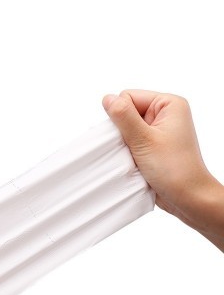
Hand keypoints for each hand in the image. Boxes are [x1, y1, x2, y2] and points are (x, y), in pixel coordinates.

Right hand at [103, 90, 223, 250]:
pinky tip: (135, 162)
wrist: (187, 197)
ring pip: (126, 129)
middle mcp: (164, 114)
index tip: (132, 136)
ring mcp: (158, 130)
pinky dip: (128, 152)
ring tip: (136, 157)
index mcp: (168, 104)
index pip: (128, 96)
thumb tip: (107, 98)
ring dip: (125, 144)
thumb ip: (123, 116)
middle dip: (123, 131)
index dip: (122, 116)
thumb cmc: (174, 169)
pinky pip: (130, 142)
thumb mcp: (144, 139)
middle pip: (126, 113)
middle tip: (134, 148)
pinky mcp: (153, 145)